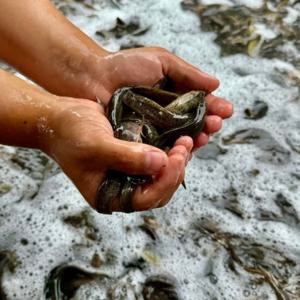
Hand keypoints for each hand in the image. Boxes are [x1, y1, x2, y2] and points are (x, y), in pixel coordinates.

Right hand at [45, 96, 192, 210]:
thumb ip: (127, 157)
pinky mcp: (134, 156)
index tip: (177, 157)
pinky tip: (179, 136)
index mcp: (110, 195)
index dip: (166, 181)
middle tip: (184, 146)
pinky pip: (157, 158)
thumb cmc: (69, 134)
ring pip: (162, 174)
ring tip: (186, 140)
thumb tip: (160, 162)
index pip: (146, 199)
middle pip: (159, 189)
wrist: (58, 118)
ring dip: (177, 160)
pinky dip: (171, 149)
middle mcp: (122, 186)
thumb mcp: (96, 146)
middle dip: (176, 170)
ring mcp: (129, 172)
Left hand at [71, 47, 232, 148]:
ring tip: (204, 135)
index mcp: (174, 96)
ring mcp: (154, 131)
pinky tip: (184, 149)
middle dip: (208, 125)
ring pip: (181, 140)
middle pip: (194, 125)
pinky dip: (174, 152)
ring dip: (196, 139)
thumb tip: (216, 84)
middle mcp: (167, 116)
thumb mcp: (160, 62)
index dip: (214, 109)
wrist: (93, 78)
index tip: (225, 111)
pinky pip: (161, 151)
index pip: (200, 106)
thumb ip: (187, 73)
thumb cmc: (124, 66)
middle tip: (216, 124)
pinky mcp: (141, 143)